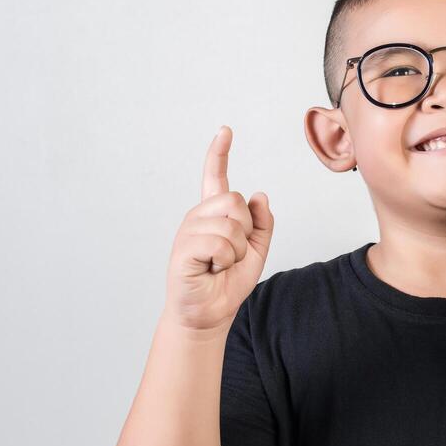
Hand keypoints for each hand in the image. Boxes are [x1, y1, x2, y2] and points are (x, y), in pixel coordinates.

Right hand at [163, 125, 274, 332]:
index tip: (225, 131)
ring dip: (236, 252)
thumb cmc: (227, 283)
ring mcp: (188, 231)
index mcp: (214, 215)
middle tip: (231, 255)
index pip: (215, 178)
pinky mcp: (183, 249)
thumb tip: (259, 195)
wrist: (210, 314)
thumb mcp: (255, 251)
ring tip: (220, 265)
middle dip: (244, 231)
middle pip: (234, 201)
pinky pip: (220, 243)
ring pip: (231, 225)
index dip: (219, 154)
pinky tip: (211, 270)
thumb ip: (261, 224)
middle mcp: (198, 217)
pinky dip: (225, 261)